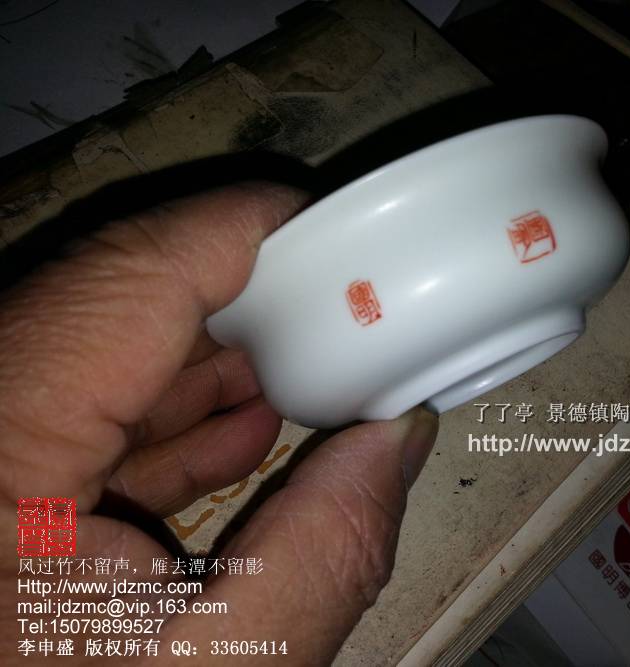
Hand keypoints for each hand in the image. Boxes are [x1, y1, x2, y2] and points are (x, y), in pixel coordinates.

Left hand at [0, 183, 437, 664]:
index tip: (327, 222)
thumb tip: (402, 441)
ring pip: (92, 355)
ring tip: (306, 375)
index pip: (132, 279)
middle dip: (241, 305)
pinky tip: (235, 435)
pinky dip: (162, 418)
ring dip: (208, 363)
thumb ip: (324, 554)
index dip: (241, 232)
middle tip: (341, 309)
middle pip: (113, 305)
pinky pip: (72, 413)